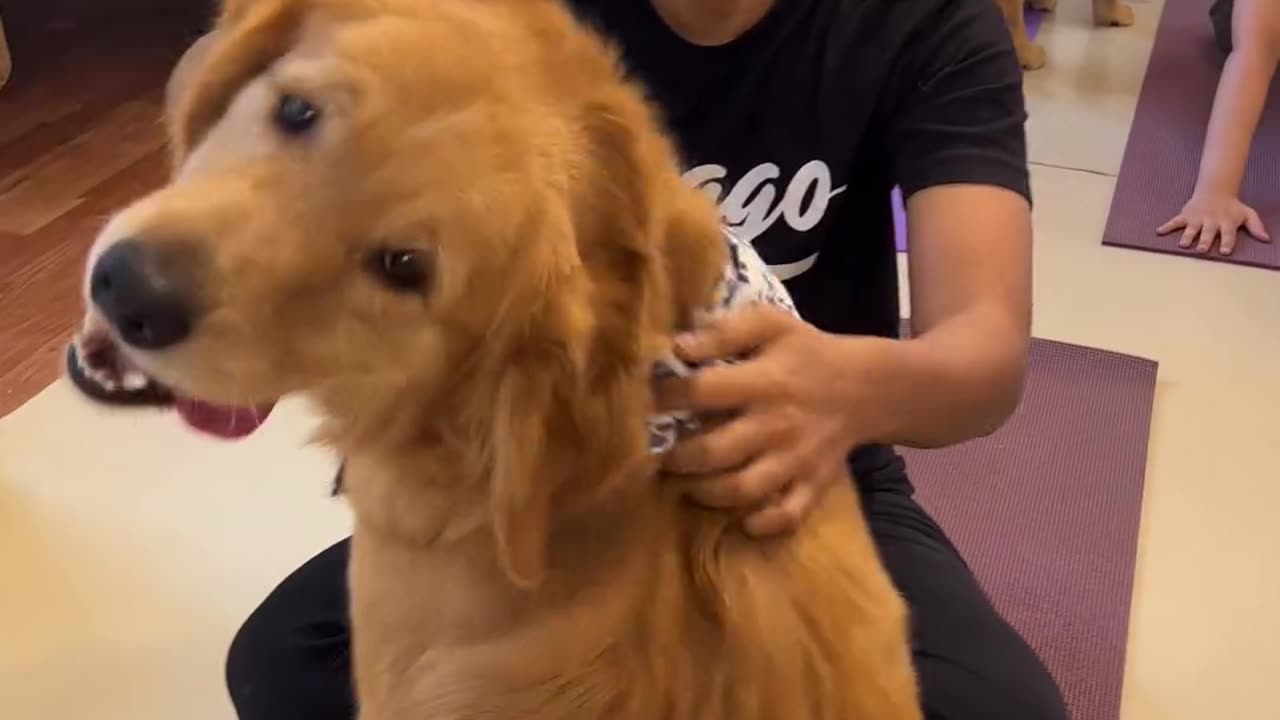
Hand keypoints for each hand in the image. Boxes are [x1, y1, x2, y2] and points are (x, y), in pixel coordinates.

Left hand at [655, 305, 863, 536]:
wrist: (866, 387)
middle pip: (713, 451)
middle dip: (675, 458)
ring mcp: (795, 460)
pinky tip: (741, 520)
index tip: (651, 399)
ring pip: (741, 490)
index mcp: (764, 380)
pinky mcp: (813, 485)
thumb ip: (724, 331)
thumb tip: (678, 347)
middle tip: (661, 455)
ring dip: (704, 493)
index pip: (702, 391)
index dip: (666, 395)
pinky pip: (786, 516)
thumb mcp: (770, 324)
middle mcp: (776, 424)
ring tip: (686, 483)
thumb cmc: (805, 353)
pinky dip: (761, 524)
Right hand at [1157, 193, 1270, 255]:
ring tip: (1183, 244)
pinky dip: (1167, 226)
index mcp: (1226, 222)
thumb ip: (1257, 227)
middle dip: (1205, 241)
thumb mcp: (1248, 214)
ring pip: (1192, 229)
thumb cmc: (1232, 207)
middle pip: (1208, 233)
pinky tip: (1159, 232)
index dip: (1227, 242)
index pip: (1228, 234)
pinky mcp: (1186, 216)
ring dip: (1188, 236)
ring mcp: (1197, 218)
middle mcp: (1211, 221)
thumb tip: (1267, 239)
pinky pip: (1175, 221)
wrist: (1216, 190)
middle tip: (1201, 250)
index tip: (1225, 251)